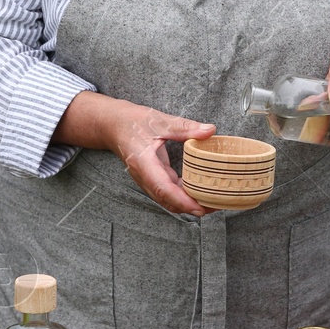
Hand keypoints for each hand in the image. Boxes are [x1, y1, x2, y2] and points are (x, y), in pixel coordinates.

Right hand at [54, 93, 215, 214]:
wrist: (112, 125)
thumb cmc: (132, 122)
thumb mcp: (160, 121)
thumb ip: (185, 127)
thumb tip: (210, 130)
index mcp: (144, 164)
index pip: (163, 189)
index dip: (182, 201)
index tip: (200, 207)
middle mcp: (145, 177)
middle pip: (168, 201)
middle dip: (191, 207)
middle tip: (217, 205)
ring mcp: (148, 180)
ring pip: (169, 200)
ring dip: (189, 204)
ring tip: (213, 201)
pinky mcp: (153, 178)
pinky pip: (169, 192)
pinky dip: (184, 195)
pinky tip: (200, 190)